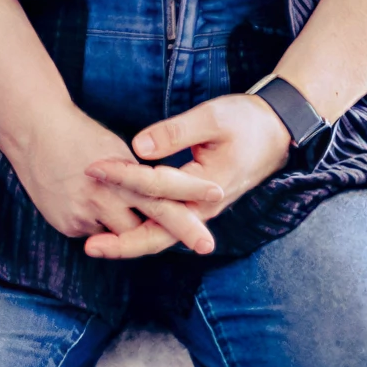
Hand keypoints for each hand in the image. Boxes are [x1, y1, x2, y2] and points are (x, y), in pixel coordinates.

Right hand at [12, 106, 220, 254]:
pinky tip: (87, 201)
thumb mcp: (114, 147)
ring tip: (121, 204)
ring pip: (121, 234)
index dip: (191, 190)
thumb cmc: (77, 134)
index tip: (217, 194)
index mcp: (121, 174)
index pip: (164, 188)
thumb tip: (158, 195)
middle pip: (149, 224)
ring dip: (129, 225)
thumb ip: (135, 176)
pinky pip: (96, 232)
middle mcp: (105, 198)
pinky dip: (100, 221)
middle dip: (180, 232)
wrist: (32, 132)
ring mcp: (85, 215)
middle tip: (207, 244)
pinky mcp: (68, 225)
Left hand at [81, 92, 292, 258]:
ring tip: (95, 242)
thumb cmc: (247, 121)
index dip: (123, 176)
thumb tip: (139, 146)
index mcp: (206, 188)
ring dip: (128, 239)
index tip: (93, 168)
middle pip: (159, 236)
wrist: (278, 131)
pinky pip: (165, 222)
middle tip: (89, 246)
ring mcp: (198, 209)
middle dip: (123, 243)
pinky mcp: (194, 204)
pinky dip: (141, 226)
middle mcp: (202, 207)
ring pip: (160, 233)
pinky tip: (118, 223)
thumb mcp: (212, 119)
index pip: (156, 187)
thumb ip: (176, 132)